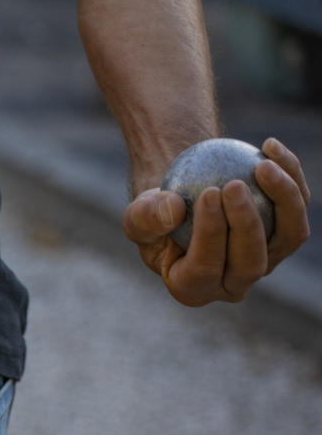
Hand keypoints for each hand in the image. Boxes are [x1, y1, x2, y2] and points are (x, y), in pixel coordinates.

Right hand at [123, 138, 310, 305]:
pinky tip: (269, 146)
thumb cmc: (155, 211)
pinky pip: (298, 206)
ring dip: (283, 200)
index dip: (210, 235)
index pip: (205, 269)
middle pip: (252, 263)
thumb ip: (145, 218)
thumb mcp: (136, 215)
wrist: (183, 198)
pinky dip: (289, 175)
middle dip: (246, 225)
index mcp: (194, 288)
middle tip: (233, 185)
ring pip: (289, 237)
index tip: (207, 193)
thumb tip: (173, 209)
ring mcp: (266, 260)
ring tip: (262, 165)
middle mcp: (234, 283)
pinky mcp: (286, 233)